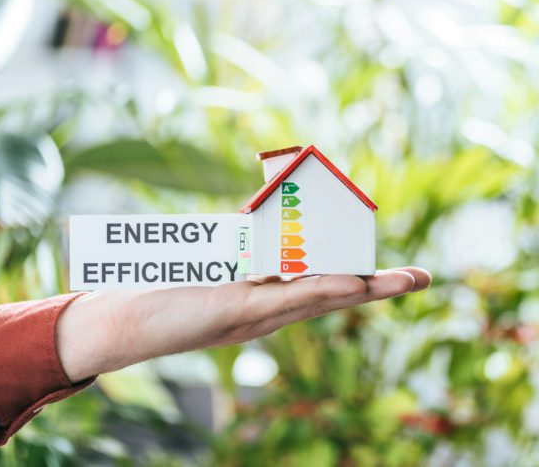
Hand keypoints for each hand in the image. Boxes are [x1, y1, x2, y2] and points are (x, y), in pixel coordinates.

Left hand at [56, 268, 430, 382]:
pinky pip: (287, 299)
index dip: (363, 279)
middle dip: (380, 287)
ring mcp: (254, 315)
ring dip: (364, 289)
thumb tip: (256, 217)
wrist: (115, 322)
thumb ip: (238, 247)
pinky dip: (321, 289)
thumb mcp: (207, 263)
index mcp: (265, 300)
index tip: (400, 274)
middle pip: (333, 296)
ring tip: (404, 281)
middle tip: (423, 279)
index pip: (323, 287)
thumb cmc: (158, 292)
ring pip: (319, 299)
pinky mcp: (234, 311)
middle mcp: (266, 312)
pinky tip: (349, 283)